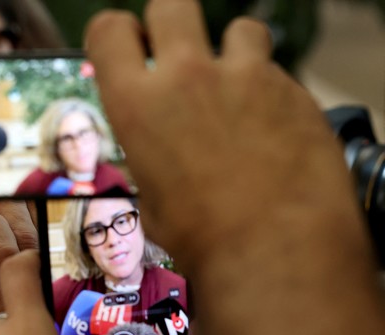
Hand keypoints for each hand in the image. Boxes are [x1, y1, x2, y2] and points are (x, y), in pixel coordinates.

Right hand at [87, 1, 384, 334]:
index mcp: (135, 102)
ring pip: (235, 26)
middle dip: (169, 23)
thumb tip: (133, 223)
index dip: (114, 36)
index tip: (121, 48)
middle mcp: (186, 74)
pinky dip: (268, 86)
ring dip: (230, 51)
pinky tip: (268, 120)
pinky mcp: (292, 92)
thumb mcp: (146, 215)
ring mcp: (244, 76)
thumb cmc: (200, 245)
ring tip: (233, 86)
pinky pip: (275, 69)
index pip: (109, 29)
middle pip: (172, 4)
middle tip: (177, 56)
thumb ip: (139, 186)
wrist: (275, 244)